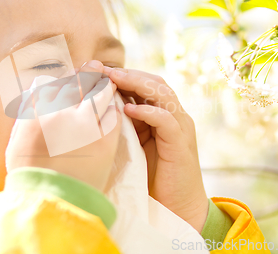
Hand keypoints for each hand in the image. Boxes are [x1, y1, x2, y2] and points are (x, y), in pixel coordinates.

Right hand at [6, 60, 121, 191]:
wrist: (52, 202)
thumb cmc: (30, 174)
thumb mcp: (17, 141)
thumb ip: (28, 113)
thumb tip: (37, 91)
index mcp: (36, 113)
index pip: (51, 84)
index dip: (61, 79)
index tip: (68, 77)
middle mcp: (61, 114)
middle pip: (78, 82)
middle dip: (87, 71)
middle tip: (94, 65)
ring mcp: (84, 126)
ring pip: (99, 93)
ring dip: (103, 85)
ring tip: (107, 83)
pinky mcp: (104, 139)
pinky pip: (113, 114)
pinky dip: (113, 107)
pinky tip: (113, 107)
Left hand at [103, 67, 208, 232]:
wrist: (178, 208)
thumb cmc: (152, 178)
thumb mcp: (134, 145)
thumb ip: (124, 126)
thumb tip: (97, 110)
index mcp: (162, 114)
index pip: (146, 84)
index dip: (124, 75)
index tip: (98, 71)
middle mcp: (174, 116)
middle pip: (154, 83)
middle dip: (129, 74)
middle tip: (104, 69)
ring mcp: (180, 128)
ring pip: (162, 95)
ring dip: (137, 84)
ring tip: (113, 79)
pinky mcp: (180, 143)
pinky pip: (166, 120)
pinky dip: (148, 112)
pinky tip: (129, 110)